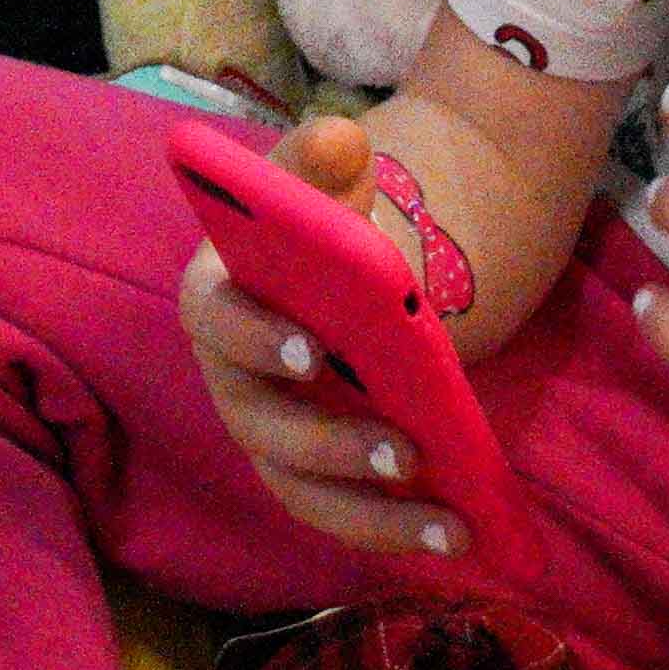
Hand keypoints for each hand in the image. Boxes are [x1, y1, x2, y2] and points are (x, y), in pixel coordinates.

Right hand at [179, 107, 475, 566]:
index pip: (212, 319)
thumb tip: (339, 138)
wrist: (345, 275)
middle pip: (261, 423)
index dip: (254, 338)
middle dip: (330, 442)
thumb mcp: (325, 181)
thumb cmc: (321, 225)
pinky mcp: (309, 476)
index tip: (311, 350)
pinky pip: (340, 514)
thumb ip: (324, 159)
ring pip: (301, 488)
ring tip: (444, 517)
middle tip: (402, 448)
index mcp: (217, 296)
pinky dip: (393, 530)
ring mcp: (269, 435)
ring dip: (368, 510)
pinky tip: (455, 531)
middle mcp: (230, 378)